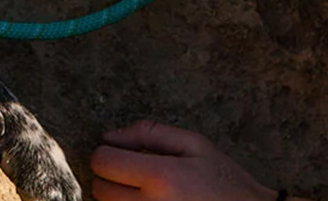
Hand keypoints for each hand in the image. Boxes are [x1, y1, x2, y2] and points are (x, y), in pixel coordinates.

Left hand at [91, 121, 278, 200]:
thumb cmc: (226, 182)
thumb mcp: (195, 145)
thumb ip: (150, 133)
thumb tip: (110, 136)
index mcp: (160, 177)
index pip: (103, 162)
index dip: (106, 153)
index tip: (119, 153)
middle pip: (100, 190)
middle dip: (109, 177)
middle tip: (131, 173)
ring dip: (117, 198)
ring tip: (143, 191)